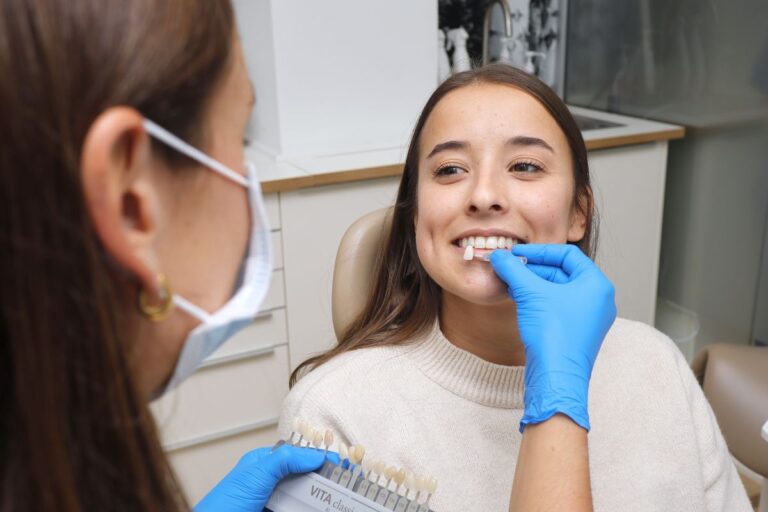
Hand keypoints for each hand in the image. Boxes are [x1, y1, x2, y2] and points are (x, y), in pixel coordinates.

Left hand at [194, 445, 337, 511]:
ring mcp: (276, 504)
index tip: (342, 465)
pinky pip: (301, 511)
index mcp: (265, 465)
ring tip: (342, 502)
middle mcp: (272, 484)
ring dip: (322, 502)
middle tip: (347, 486)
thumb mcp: (256, 473)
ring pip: (306, 500)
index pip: (299, 456)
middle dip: (326, 482)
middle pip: (307, 480)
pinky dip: (312, 509)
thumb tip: (314, 455)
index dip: (321, 459)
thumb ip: (285, 460)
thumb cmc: (223, 504)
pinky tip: (325, 509)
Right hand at [490, 244, 615, 431]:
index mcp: (596, 285)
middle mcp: (598, 300)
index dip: (539, 251)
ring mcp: (588, 318)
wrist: (556, 378)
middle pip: (562, 272)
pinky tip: (517, 299)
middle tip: (509, 267)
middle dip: (532, 268)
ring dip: (532, 284)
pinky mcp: (575, 333)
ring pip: (557, 290)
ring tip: (509, 282)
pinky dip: (537, 300)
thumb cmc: (554, 335)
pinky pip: (556, 307)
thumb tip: (498, 255)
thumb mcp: (530, 293)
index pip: (567, 255)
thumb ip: (514, 269)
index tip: (516, 253)